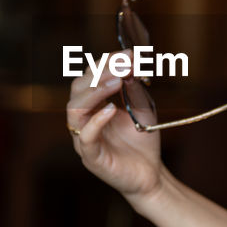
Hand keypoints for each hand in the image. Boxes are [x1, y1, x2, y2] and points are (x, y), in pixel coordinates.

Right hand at [65, 58, 164, 207]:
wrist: (151, 173)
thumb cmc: (142, 140)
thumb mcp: (143, 108)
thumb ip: (134, 89)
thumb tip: (130, 65)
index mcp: (93, 104)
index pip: (90, 76)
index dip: (107, 62)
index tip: (129, 53)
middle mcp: (83, 119)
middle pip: (78, 89)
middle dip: (100, 72)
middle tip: (123, 64)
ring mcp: (84, 138)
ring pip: (75, 111)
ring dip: (95, 92)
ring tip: (117, 81)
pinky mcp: (92, 158)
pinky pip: (86, 138)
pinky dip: (96, 122)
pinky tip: (110, 109)